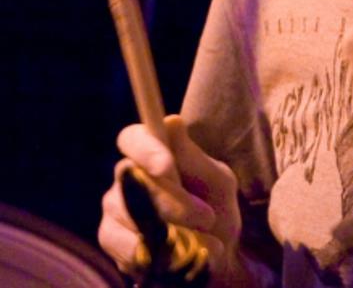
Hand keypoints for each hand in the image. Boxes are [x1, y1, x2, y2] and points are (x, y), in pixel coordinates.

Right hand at [98, 115, 245, 284]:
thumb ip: (194, 158)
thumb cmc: (216, 205)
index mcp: (152, 152)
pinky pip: (125, 245)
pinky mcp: (111, 238)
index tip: (166, 167)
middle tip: (206, 218)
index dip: (145, 150)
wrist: (216, 250)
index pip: (133, 138)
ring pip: (128, 214)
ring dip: (172, 231)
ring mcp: (114, 207)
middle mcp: (126, 175)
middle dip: (171, 202)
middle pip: (132, 181)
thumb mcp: (217, 182)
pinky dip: (158, 252)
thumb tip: (172, 121)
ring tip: (206, 240)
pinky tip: (181, 254)